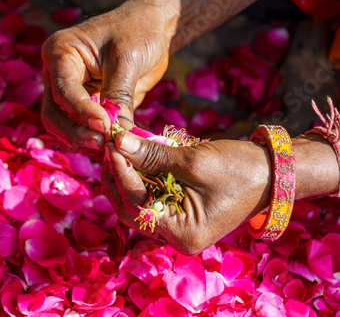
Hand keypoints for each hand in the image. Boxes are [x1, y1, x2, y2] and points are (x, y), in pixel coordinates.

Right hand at [41, 0, 171, 153]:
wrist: (151, 27)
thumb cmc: (137, 31)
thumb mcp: (128, 58)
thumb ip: (119, 95)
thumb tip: (118, 133)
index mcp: (60, 53)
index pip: (63, 90)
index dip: (82, 113)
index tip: (105, 127)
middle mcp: (57, 74)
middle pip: (53, 114)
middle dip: (75, 133)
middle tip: (103, 144)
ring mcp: (69, 92)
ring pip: (63, 126)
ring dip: (82, 141)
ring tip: (109, 148)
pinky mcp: (85, 106)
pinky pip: (80, 130)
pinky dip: (92, 141)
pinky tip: (111, 147)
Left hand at [101, 131, 272, 254]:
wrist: (273, 174)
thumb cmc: (241, 169)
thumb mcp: (194, 161)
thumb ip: (153, 155)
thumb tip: (118, 142)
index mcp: (183, 234)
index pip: (137, 204)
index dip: (121, 173)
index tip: (111, 144)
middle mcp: (176, 238)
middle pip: (130, 209)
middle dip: (116, 177)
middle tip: (108, 146)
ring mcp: (176, 227)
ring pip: (136, 204)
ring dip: (124, 177)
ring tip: (116, 149)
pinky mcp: (177, 214)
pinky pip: (149, 198)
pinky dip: (139, 178)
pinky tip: (131, 157)